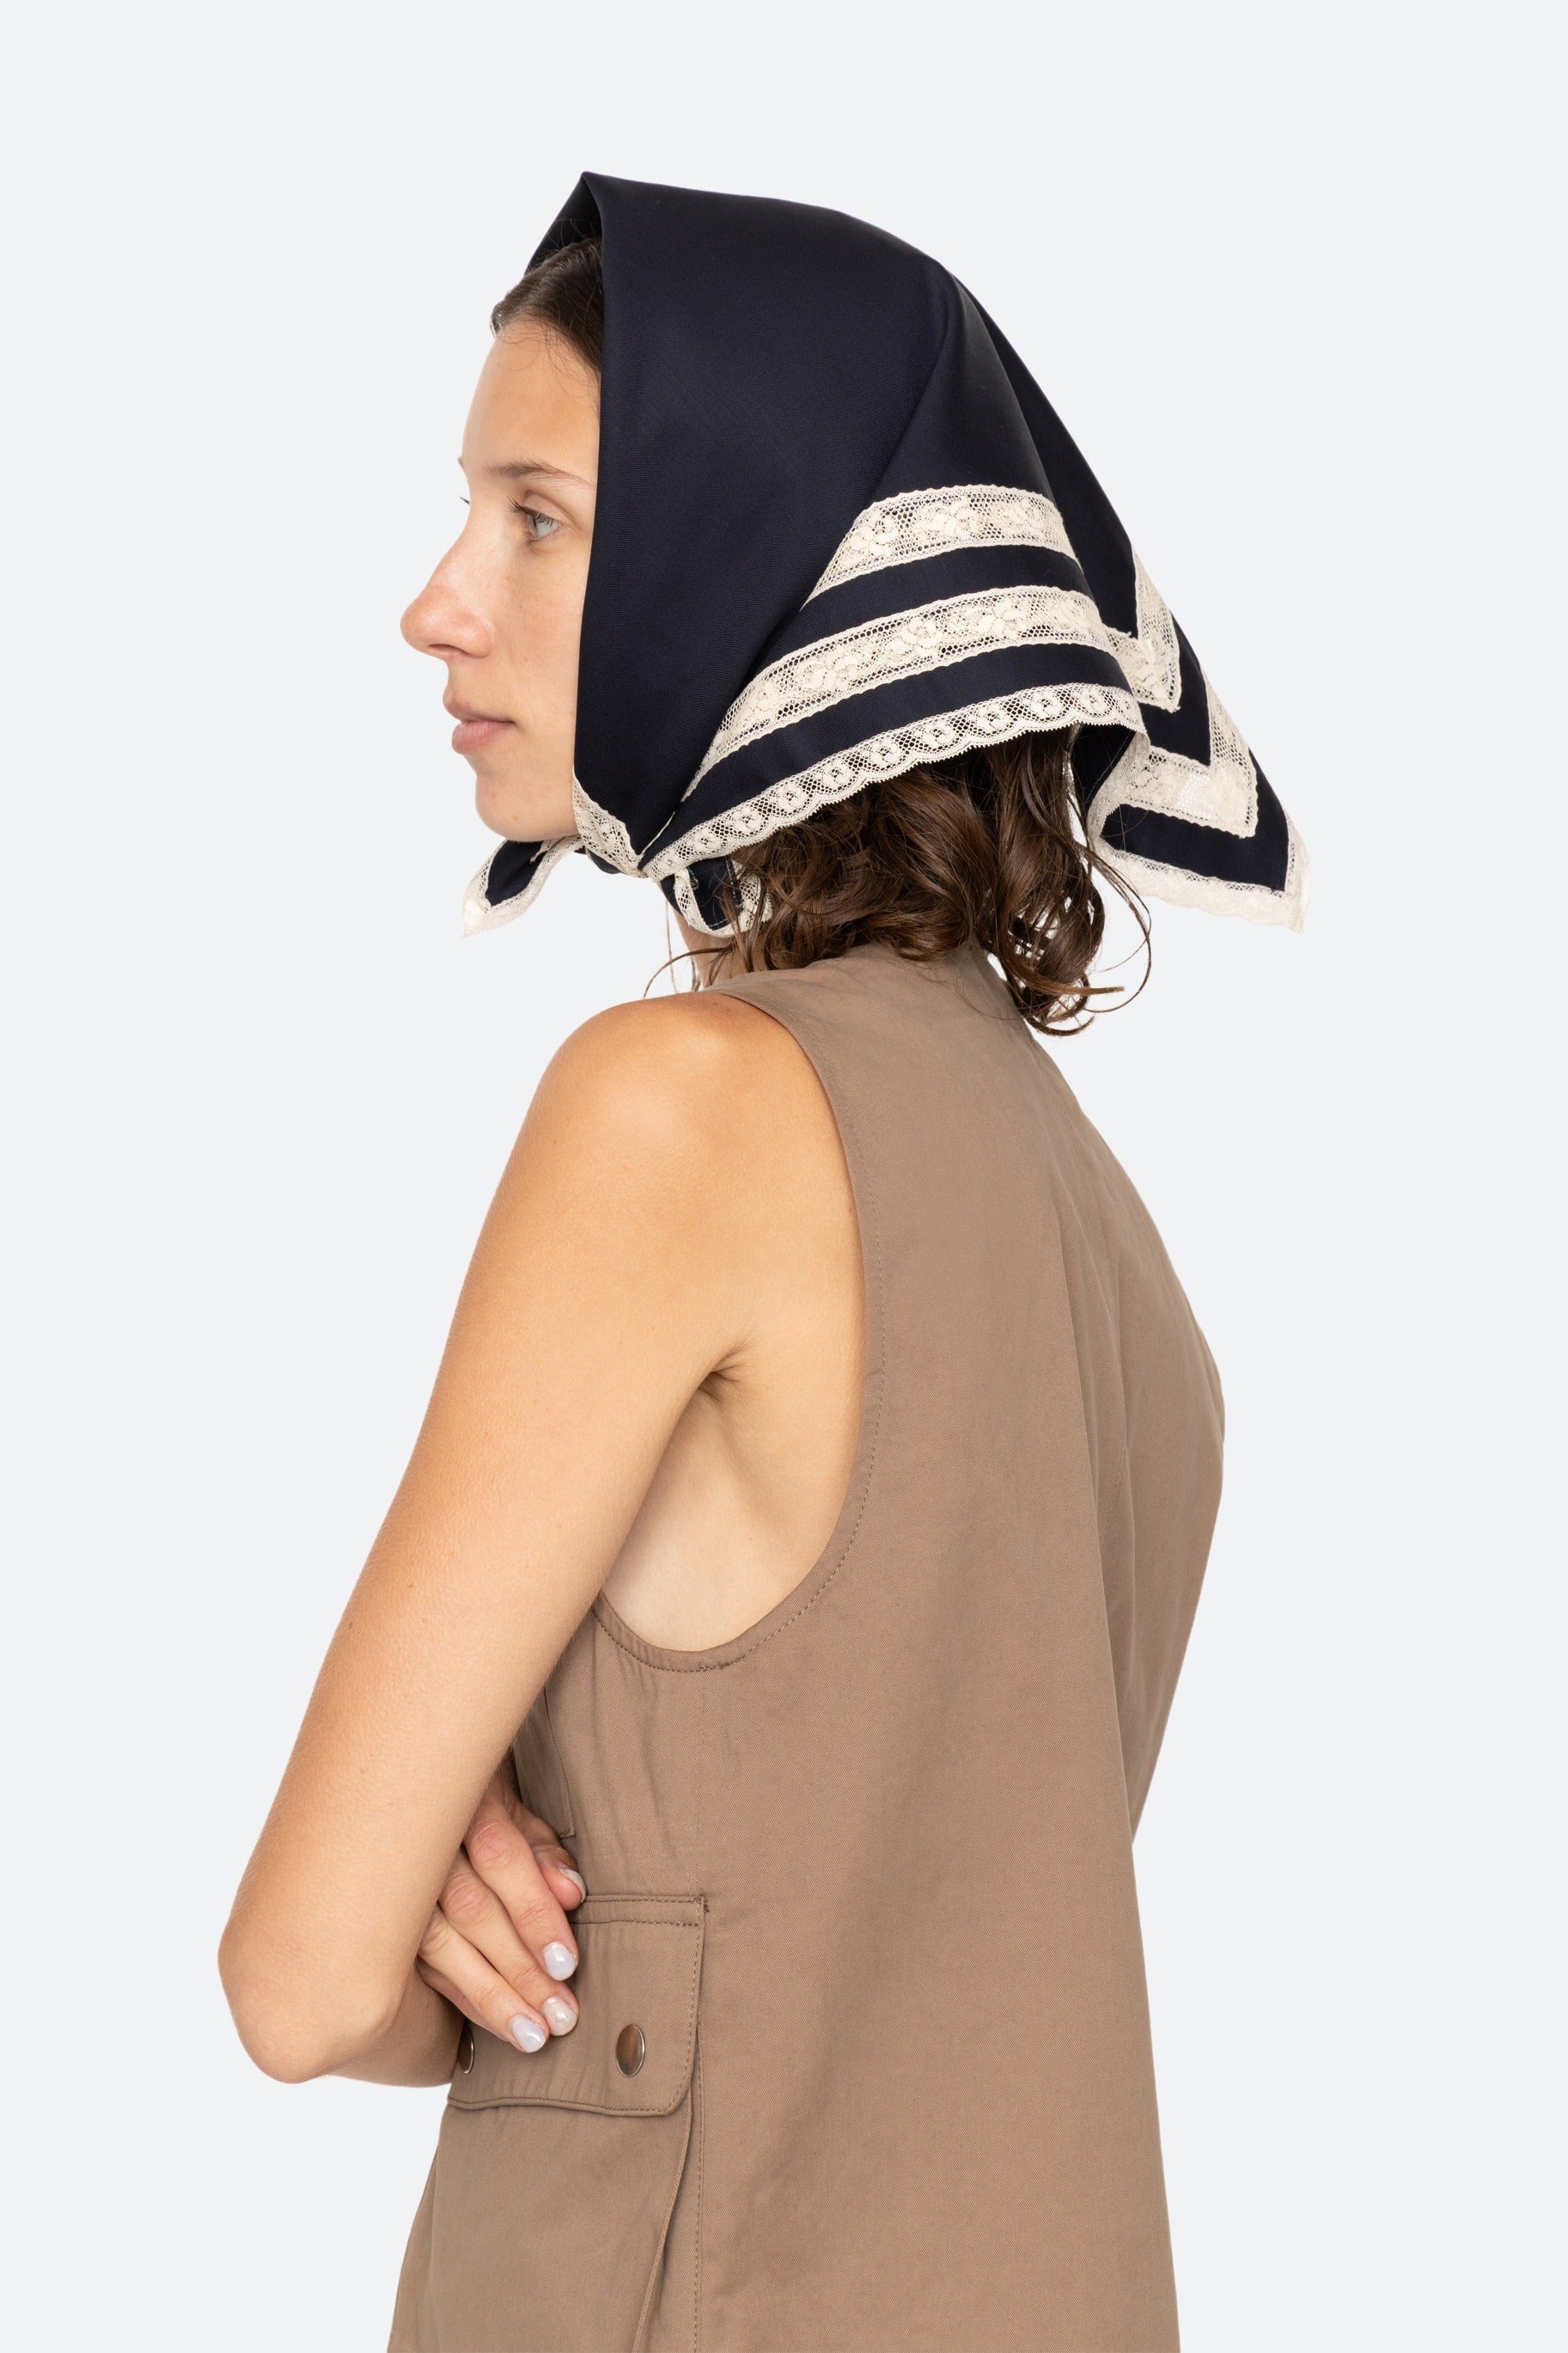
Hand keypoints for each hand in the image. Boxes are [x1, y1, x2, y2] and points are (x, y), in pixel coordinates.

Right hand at [415, 1751, 586, 2054]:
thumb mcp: (514, 1809)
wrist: (400, 1792)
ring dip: (490, 1996)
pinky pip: (421, 1965)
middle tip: (559, 2016)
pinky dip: (461, 1996)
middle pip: (472, 1911)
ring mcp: (396, 1882)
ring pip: (440, 1946)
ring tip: (532, 2035)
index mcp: (463, 1802)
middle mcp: (424, 1843)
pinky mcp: (382, 1920)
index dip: (534, 1912)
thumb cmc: (473, 1802)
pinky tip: (493, 2023)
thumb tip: (571, 1894)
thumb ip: (543, 1851)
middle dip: (519, 1968)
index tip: (566, 1963)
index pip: (501, 1859)